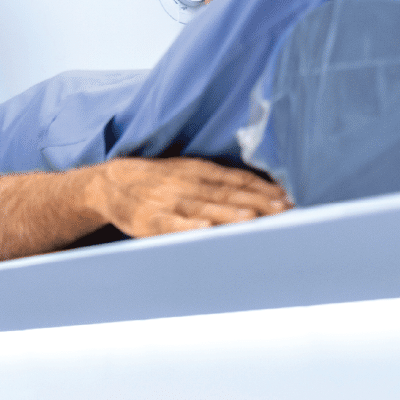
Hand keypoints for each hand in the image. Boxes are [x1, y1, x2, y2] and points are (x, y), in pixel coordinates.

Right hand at [87, 157, 290, 237]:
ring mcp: (170, 202)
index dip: (264, 189)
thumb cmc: (157, 180)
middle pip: (229, 194)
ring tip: (252, 218)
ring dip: (229, 213)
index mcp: (199, 171)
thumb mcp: (187, 171)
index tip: (288, 198)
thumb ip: (219, 180)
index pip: (238, 180)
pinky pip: (172, 224)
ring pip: (205, 208)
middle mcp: (188, 184)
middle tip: (285, 211)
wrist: (110, 183)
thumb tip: (260, 190)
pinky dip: (188, 226)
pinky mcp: (151, 220)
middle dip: (258, 203)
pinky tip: (205, 229)